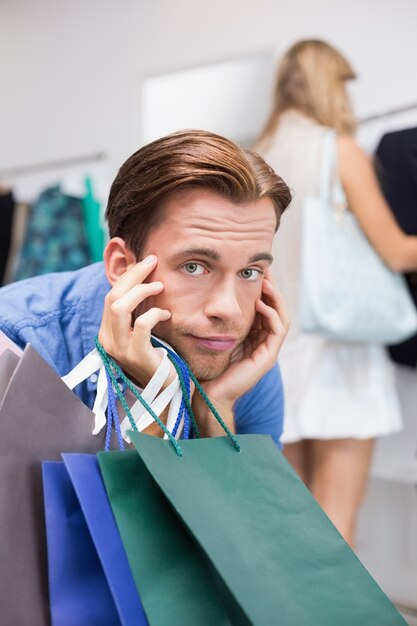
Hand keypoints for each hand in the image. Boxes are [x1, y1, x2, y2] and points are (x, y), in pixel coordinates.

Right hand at [98, 255, 172, 387]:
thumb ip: (139, 313)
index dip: (128, 276)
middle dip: (133, 275)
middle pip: (113, 296)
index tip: (146, 261)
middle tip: (153, 262)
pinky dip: (154, 314)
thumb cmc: (159, 359)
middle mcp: (108, 340)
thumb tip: (146, 280)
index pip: (111, 296)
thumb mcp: (143, 334)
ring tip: (160, 286)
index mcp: (107, 333)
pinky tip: (167, 314)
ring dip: (141, 291)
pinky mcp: (136, 356)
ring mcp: (119, 349)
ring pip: (120, 307)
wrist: (166, 392)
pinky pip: (141, 325)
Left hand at [193, 271, 289, 434]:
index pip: (264, 306)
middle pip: (276, 308)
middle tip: (265, 269)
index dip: (262, 288)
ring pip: (281, 316)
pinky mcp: (267, 357)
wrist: (206, 391)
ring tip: (265, 282)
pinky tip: (260, 303)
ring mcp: (267, 349)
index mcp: (252, 335)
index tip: (255, 269)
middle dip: (272, 288)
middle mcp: (263, 341)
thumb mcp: (210, 333)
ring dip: (275, 298)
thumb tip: (206, 293)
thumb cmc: (204, 363)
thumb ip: (214, 317)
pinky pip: (277, 330)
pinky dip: (271, 314)